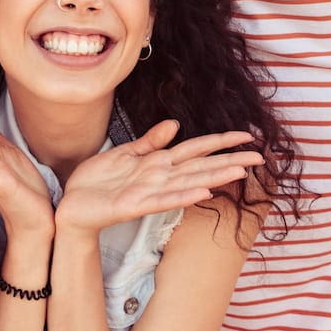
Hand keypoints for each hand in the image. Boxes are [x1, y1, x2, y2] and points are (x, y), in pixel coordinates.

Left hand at [55, 121, 261, 234]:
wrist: (71, 205)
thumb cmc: (97, 182)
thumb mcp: (124, 154)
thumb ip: (150, 142)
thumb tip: (175, 124)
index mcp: (158, 163)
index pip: (196, 149)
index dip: (220, 141)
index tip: (246, 135)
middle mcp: (160, 177)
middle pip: (201, 166)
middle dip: (230, 161)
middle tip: (259, 157)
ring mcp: (150, 192)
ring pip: (189, 182)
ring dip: (214, 178)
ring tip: (239, 172)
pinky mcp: (135, 205)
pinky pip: (163, 200)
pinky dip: (183, 196)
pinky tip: (202, 193)